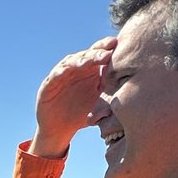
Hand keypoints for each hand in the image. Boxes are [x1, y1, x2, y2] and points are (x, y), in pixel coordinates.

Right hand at [30, 36, 116, 157]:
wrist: (60, 131)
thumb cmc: (81, 116)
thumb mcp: (99, 107)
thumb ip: (111, 99)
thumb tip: (129, 95)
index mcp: (91, 71)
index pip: (100, 55)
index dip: (108, 49)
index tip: (119, 46)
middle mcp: (76, 70)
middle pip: (87, 55)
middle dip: (97, 53)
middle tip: (108, 52)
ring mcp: (62, 76)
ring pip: (71, 62)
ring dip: (80, 60)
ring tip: (89, 60)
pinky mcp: (48, 85)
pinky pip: (54, 76)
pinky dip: (60, 72)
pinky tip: (66, 70)